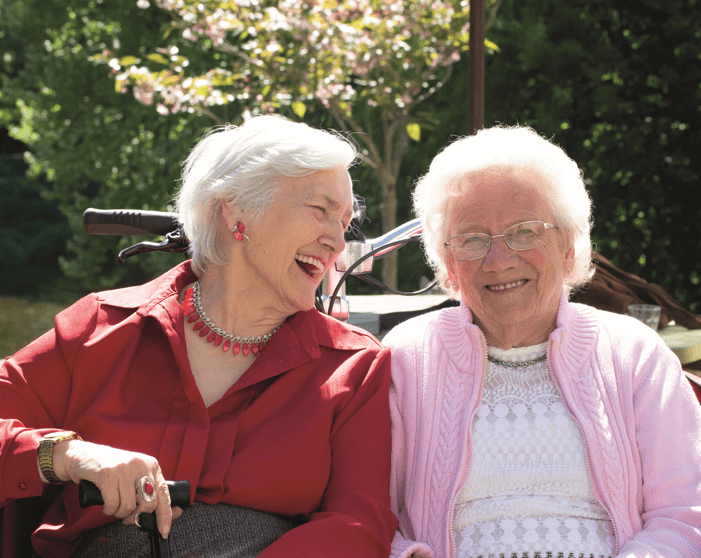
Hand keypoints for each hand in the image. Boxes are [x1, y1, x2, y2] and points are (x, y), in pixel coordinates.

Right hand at [52, 439, 181, 537]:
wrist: (83, 455)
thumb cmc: (111, 469)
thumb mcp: (134, 475)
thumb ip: (149, 492)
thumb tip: (172, 513)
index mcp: (151, 465)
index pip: (164, 493)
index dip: (166, 514)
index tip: (164, 530)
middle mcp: (141, 465)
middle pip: (148, 503)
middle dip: (137, 516)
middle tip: (128, 517)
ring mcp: (125, 468)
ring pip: (129, 506)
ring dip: (119, 513)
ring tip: (114, 505)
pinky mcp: (108, 474)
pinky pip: (113, 504)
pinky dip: (108, 509)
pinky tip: (105, 503)